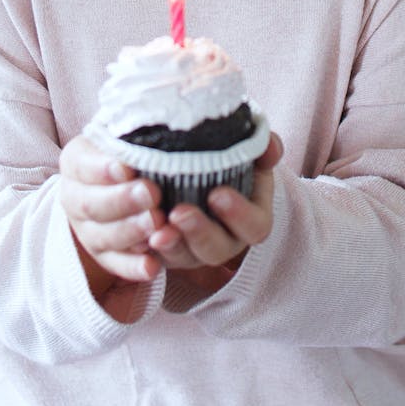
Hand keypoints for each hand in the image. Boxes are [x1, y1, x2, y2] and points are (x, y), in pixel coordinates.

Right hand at [59, 134, 165, 293]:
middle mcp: (74, 198)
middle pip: (90, 205)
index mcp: (76, 161)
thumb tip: (160, 116)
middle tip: (151, 194)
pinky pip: (116, 266)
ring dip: (130, 233)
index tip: (127, 166)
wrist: (118, 179)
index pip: (82, 165)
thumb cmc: (129, 148)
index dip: (103, 169)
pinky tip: (153, 266)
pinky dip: (133, 268)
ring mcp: (87, 231)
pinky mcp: (104, 256)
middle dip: (121, 201)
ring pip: (102, 237)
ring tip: (158, 225)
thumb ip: (133, 131)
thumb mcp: (124, 132)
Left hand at [149, 133, 282, 271]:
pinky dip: (142, 247)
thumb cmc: (228, 157)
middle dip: (198, 232)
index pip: (254, 226)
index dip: (238, 214)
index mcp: (251, 219)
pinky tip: (133, 234)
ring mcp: (192, 250)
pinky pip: (153, 257)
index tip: (218, 194)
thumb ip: (263, 147)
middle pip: (215, 249)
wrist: (190, 163)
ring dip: (169, 245)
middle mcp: (224, 241)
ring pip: (182, 258)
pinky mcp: (164, 251)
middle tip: (179, 212)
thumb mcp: (249, 150)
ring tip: (154, 231)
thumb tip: (270, 148)